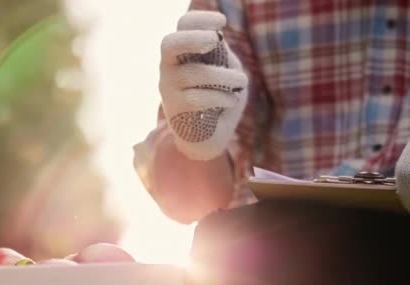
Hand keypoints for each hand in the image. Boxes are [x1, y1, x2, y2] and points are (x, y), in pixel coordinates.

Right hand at [159, 10, 247, 160]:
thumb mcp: (226, 72)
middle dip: (193, 38)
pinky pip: (196, 98)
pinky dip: (220, 96)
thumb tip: (216, 40)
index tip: (222, 22)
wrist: (209, 139)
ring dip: (224, 76)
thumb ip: (222, 56)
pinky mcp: (173, 110)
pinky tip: (232, 100)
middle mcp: (170, 66)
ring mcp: (168, 88)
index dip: (200, 19)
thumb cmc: (219, 100)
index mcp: (184, 52)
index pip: (184, 26)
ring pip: (193, 73)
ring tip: (241, 82)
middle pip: (170, 44)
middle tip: (215, 41)